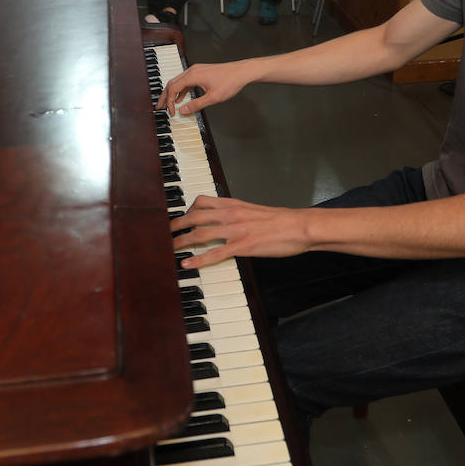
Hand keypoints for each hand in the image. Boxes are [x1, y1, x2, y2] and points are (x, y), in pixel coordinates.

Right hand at [155, 60, 251, 115]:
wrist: (242, 72)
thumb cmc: (230, 81)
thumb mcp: (213, 97)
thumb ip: (196, 104)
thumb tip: (183, 110)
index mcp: (192, 75)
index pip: (173, 88)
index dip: (169, 101)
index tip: (171, 111)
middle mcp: (192, 70)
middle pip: (172, 83)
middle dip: (165, 96)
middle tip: (159, 106)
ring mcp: (196, 70)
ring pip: (178, 81)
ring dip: (172, 92)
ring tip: (168, 103)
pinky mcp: (201, 72)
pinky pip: (186, 80)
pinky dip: (181, 89)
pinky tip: (182, 97)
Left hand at [172, 196, 315, 267]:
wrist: (300, 226)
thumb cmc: (280, 220)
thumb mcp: (254, 211)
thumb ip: (237, 213)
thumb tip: (224, 219)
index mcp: (234, 204)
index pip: (202, 201)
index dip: (185, 209)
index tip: (178, 218)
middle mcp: (231, 214)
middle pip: (194, 216)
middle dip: (176, 224)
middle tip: (164, 232)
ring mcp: (236, 230)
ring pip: (200, 233)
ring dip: (181, 241)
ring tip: (169, 248)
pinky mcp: (243, 246)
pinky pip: (215, 253)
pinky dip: (198, 259)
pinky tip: (188, 265)